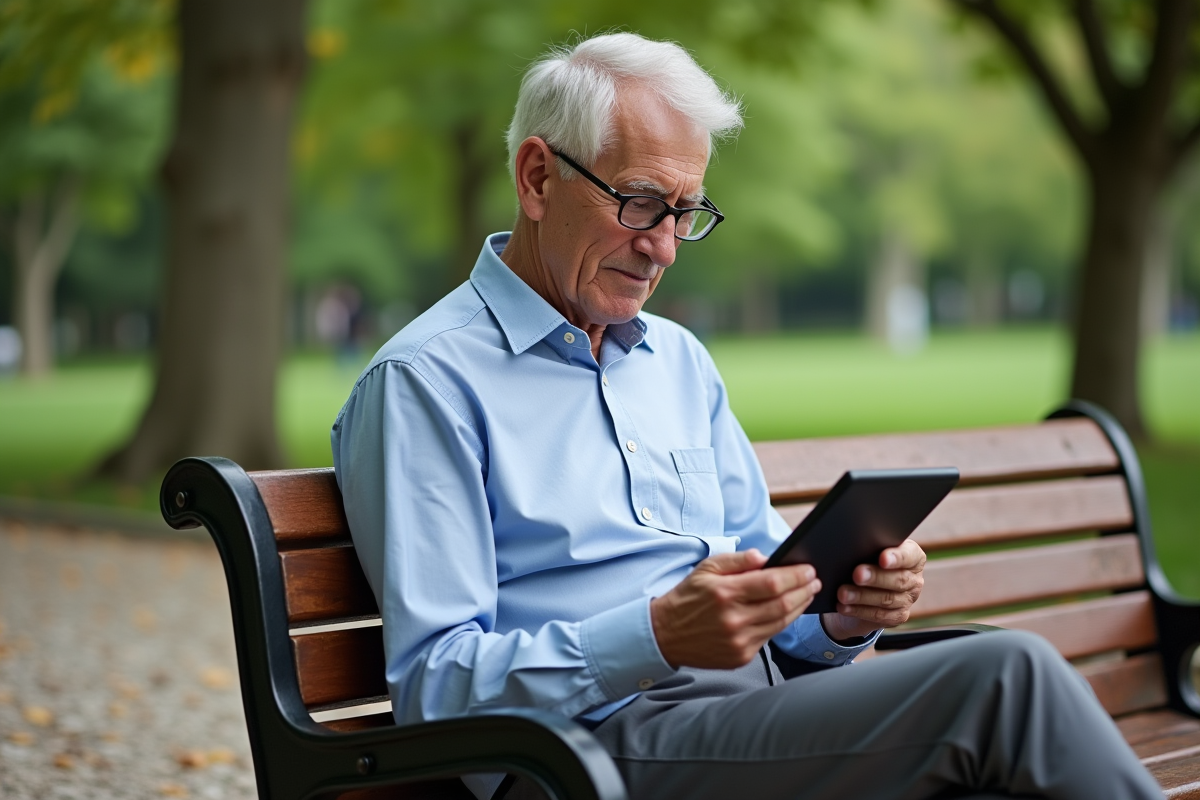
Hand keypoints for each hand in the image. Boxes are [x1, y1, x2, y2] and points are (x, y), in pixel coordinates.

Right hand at [650, 549, 821, 669]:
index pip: (772, 583)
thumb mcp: (706, 569)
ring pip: (780, 623)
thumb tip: (765, 557)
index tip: (808, 569)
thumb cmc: (688, 597)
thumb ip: (737, 560)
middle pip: (782, 604)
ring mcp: (738, 641)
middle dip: (804, 591)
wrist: (665, 634)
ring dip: (798, 607)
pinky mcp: (740, 656)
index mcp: (725, 593)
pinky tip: (787, 611)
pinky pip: (769, 637)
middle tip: (815, 581)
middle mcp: (733, 619)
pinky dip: (782, 623)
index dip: (795, 576)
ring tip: (807, 594)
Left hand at [821, 538, 926, 641]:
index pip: (909, 555)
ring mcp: (908, 599)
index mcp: (913, 557)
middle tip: (857, 574)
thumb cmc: (868, 560)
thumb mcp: (871, 551)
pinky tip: (844, 607)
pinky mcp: (898, 616)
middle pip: (898, 580)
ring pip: (886, 599)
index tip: (882, 558)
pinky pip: (879, 615)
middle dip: (875, 577)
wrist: (865, 587)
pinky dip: (859, 611)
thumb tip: (853, 547)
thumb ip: (869, 547)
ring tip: (843, 593)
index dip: (896, 557)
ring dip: (862, 596)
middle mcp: (914, 579)